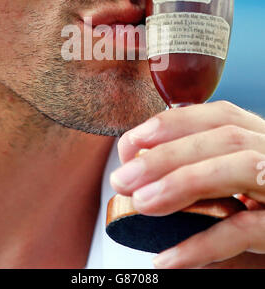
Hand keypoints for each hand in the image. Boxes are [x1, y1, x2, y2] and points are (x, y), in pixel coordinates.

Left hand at [110, 101, 264, 268]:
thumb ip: (206, 169)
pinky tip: (169, 258)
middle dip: (168, 153)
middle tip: (124, 178)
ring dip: (184, 182)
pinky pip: (248, 230)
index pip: (218, 115)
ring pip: (239, 167)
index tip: (132, 142)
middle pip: (224, 137)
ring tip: (142, 202)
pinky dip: (204, 244)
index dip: (172, 123)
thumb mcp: (238, 179)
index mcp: (262, 138)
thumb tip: (147, 177)